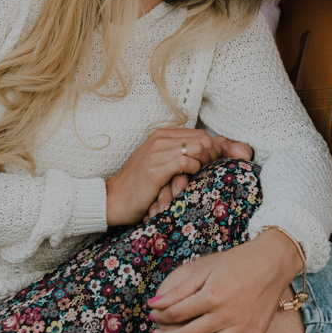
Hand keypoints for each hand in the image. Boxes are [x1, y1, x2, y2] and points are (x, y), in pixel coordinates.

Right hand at [106, 128, 252, 225]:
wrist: (114, 199)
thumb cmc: (142, 185)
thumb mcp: (164, 165)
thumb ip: (185, 156)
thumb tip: (213, 154)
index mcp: (163, 134)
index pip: (201, 133)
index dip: (215, 149)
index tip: (217, 165)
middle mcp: (160, 138)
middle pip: (204, 139)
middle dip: (214, 156)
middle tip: (211, 173)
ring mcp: (157, 152)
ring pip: (198, 148)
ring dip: (205, 164)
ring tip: (200, 178)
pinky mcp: (155, 168)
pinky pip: (186, 162)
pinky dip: (193, 171)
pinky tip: (188, 181)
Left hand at [149, 228, 301, 332]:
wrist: (273, 260)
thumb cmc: (238, 261)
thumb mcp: (206, 269)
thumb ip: (179, 289)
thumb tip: (153, 304)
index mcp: (209, 296)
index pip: (175, 314)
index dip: (159, 317)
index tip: (154, 316)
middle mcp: (224, 315)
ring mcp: (240, 327)